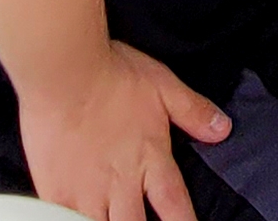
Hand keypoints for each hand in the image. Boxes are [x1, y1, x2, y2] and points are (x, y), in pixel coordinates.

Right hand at [20, 41, 230, 220]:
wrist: (62, 71)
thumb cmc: (111, 75)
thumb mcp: (162, 85)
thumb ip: (192, 111)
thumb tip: (222, 128)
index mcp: (150, 160)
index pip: (176, 207)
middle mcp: (121, 183)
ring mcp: (87, 191)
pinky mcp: (55, 191)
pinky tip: (74, 219)